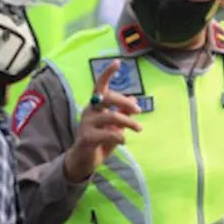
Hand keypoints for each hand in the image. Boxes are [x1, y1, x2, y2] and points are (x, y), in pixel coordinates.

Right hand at [63, 59, 142, 182]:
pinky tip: (123, 141)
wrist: (84, 161)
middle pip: (108, 98)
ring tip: (139, 129)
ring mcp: (86, 124)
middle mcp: (89, 111)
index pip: (100, 86)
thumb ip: (123, 114)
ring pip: (111, 117)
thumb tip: (134, 99)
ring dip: (129, 123)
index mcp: (95, 106)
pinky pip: (108, 134)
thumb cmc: (99, 142)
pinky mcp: (86, 138)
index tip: (118, 62)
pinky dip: (119, 137)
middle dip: (125, 102)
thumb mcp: (114, 127)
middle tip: (139, 110)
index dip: (108, 74)